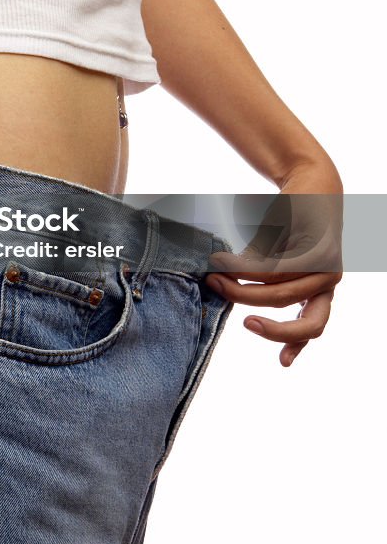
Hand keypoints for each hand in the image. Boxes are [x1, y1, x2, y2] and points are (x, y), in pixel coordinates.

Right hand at [205, 162, 343, 366]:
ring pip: (282, 291)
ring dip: (243, 287)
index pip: (313, 324)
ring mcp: (328, 266)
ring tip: (215, 275)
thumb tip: (220, 286)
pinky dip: (246, 267)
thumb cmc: (287, 220)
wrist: (309, 180)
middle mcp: (329, 281)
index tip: (282, 363)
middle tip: (237, 318)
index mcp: (319, 288)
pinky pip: (278, 267)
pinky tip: (225, 260)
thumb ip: (257, 275)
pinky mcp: (319, 247)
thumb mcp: (273, 254)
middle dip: (268, 324)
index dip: (296, 344)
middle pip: (304, 318)